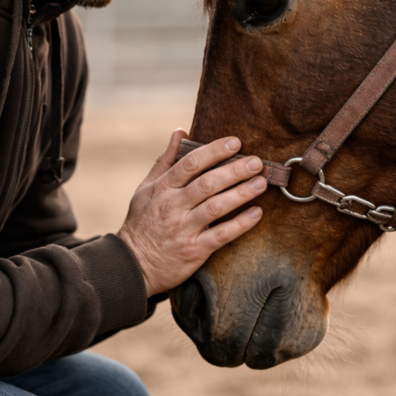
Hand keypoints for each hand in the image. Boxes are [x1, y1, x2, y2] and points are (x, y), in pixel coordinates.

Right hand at [118, 129, 264, 295]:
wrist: (134, 264)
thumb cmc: (142, 222)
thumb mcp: (146, 188)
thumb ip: (165, 160)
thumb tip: (180, 131)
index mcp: (163, 188)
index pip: (190, 164)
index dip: (214, 151)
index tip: (235, 142)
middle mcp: (173, 206)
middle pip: (207, 184)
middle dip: (234, 171)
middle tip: (256, 162)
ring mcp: (184, 229)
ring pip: (216, 207)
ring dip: (241, 194)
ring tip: (261, 183)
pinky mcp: (194, 250)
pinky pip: (221, 235)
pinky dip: (240, 224)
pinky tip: (256, 213)